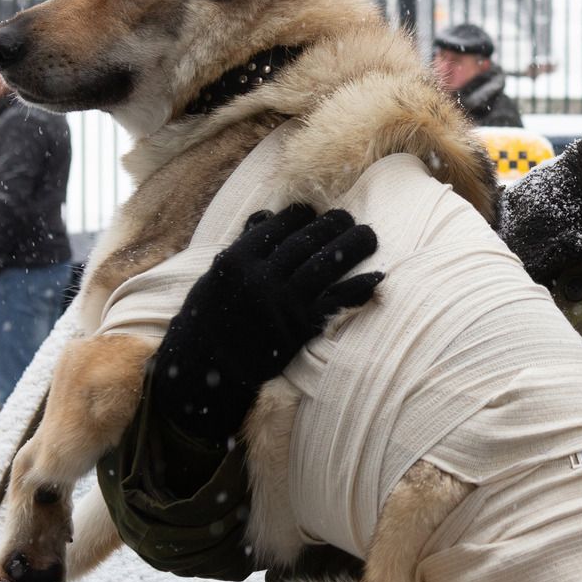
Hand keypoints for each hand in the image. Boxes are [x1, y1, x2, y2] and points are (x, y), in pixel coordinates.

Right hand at [152, 204, 381, 444]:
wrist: (205, 370)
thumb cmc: (211, 317)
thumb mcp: (217, 276)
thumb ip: (243, 245)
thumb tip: (266, 215)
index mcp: (237, 260)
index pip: (279, 226)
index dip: (302, 215)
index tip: (315, 211)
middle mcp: (260, 278)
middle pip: (307, 241)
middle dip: (333, 224)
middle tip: (348, 218)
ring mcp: (282, 303)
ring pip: (326, 263)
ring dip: (353, 245)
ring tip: (369, 235)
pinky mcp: (300, 329)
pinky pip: (336, 301)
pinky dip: (359, 288)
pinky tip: (376, 277)